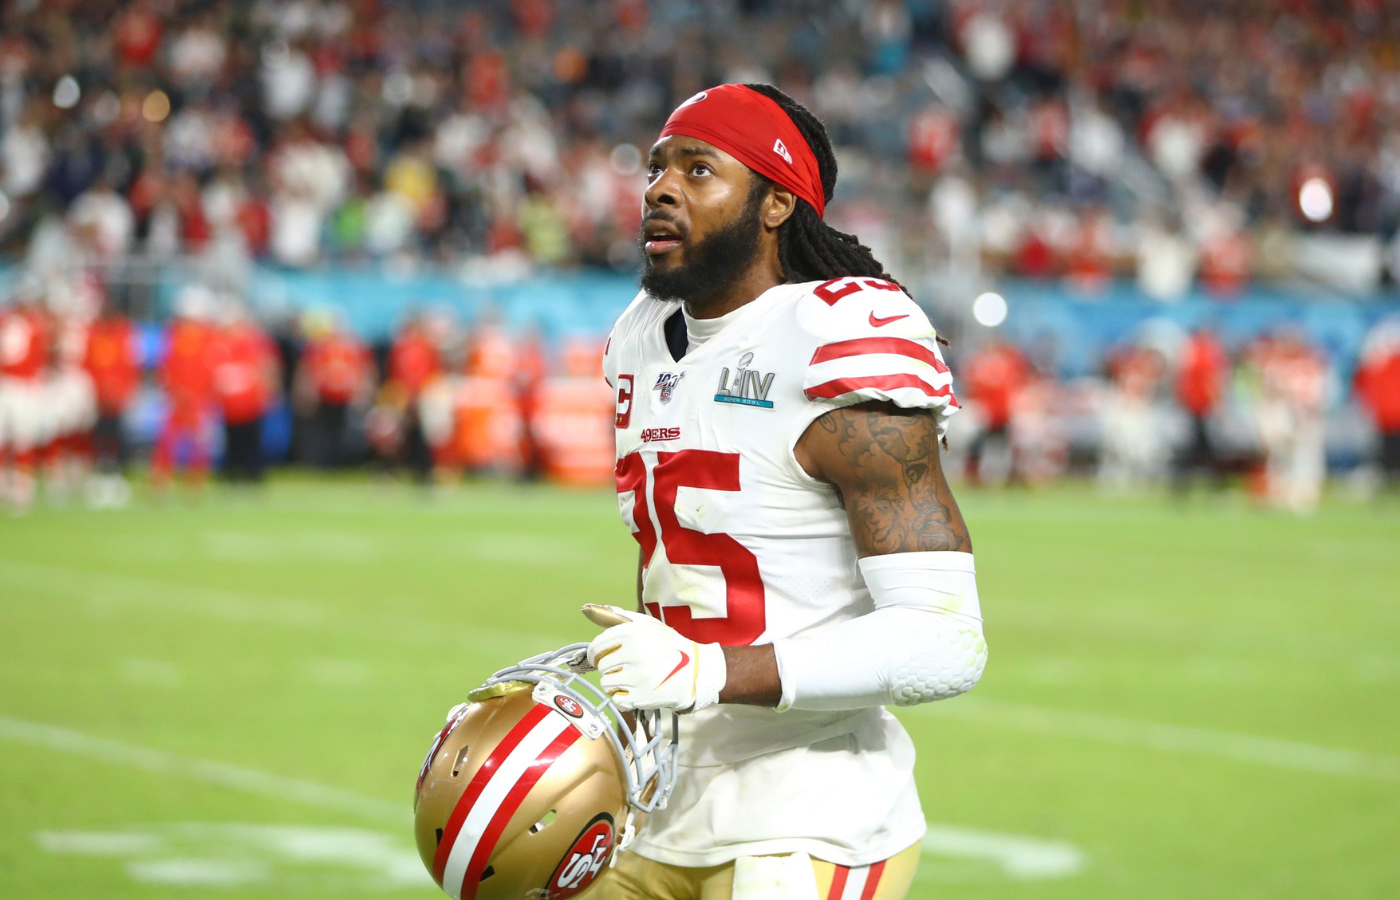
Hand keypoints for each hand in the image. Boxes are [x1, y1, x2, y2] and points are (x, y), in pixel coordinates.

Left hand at [583, 605, 726, 712]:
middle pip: (601, 665)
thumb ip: (620, 617)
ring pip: (606, 682)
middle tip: (624, 667)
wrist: (696, 671)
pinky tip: (634, 690)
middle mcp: (634, 653)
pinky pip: (616, 698)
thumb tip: (589, 610)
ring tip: (630, 678)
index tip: (598, 657)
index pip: (597, 646)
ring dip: (615, 682)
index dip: (594, 653)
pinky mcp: (641, 696)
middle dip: (609, 667)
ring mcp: (638, 676)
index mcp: (633, 633)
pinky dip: (622, 697)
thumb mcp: (649, 625)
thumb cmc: (670, 646)